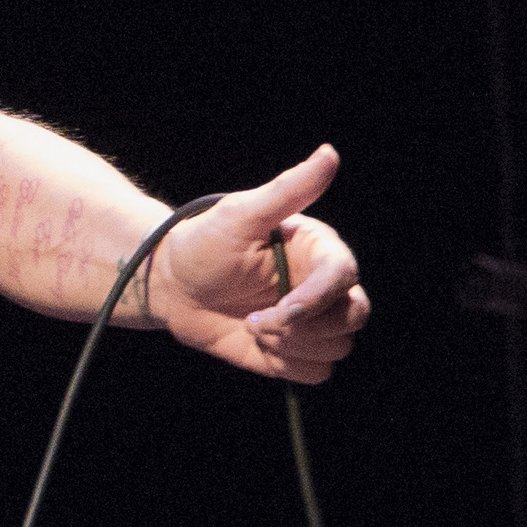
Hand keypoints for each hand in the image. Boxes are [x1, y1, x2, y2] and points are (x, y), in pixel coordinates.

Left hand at [152, 144, 369, 384]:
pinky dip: (286, 366)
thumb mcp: (242, 214)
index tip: (277, 309)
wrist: (173, 285)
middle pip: (353, 319)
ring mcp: (313, 323)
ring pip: (336, 350)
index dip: (315, 300)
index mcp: (320, 252)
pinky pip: (315, 374)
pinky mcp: (295, 352)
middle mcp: (324, 288)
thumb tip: (329, 153)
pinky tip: (257, 344)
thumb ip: (289, 189)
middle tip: (257, 319)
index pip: (344, 278)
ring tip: (252, 326)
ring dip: (290, 347)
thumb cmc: (205, 243)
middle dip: (306, 328)